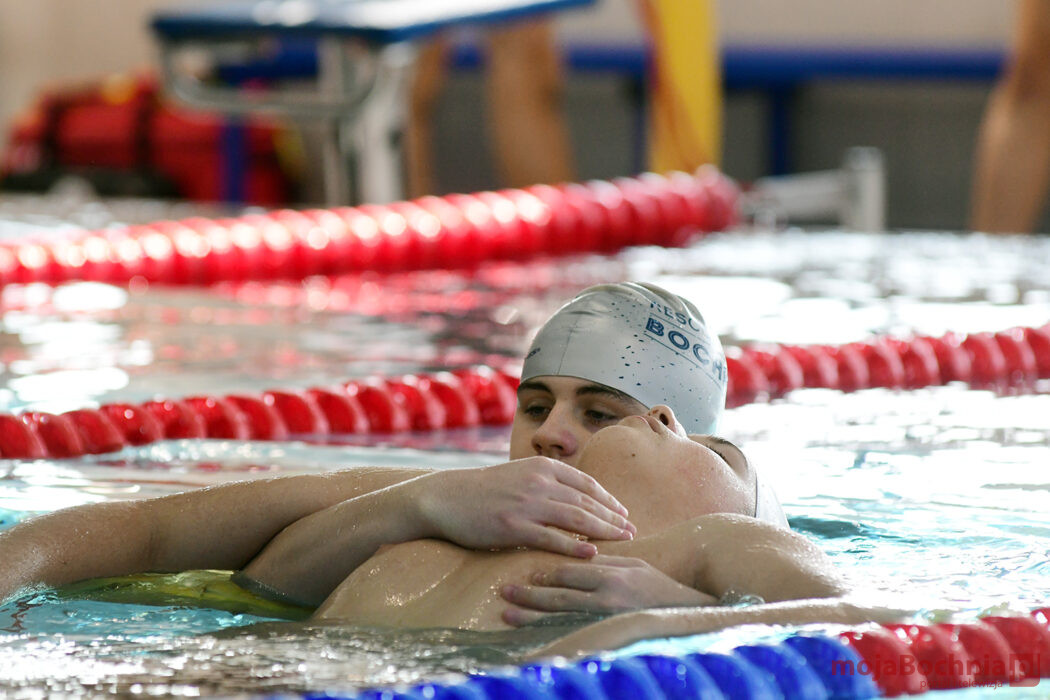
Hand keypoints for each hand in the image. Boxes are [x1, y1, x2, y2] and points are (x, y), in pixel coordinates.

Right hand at [412, 457, 635, 557]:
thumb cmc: (483, 489)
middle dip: (613, 517)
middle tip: (632, 531)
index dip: (608, 499)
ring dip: (604, 531)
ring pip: (577, 519)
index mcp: (542, 467)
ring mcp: (528, 505)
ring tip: (623, 541)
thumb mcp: (518, 475)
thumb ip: (546, 481)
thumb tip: (576, 495)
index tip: (623, 513)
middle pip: (588, 502)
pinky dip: (576, 547)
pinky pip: (553, 539)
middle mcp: (539, 482)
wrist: (445, 497)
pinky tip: (593, 554)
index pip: (586, 484)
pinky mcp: (515, 527)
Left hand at [500, 554, 716, 625]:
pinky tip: (533, 636)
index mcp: (611, 575)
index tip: (525, 571)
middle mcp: (607, 598)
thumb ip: (603, 559)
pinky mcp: (608, 635)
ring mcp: (607, 621)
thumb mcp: (633, 566)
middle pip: (560, 596)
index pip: (570, 571)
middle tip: (505, 592)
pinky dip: (552, 634)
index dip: (545, 572)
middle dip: (529, 595)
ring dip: (532, 616)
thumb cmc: (657, 586)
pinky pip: (574, 635)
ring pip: (562, 618)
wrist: (687, 614)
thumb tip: (574, 549)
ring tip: (508, 616)